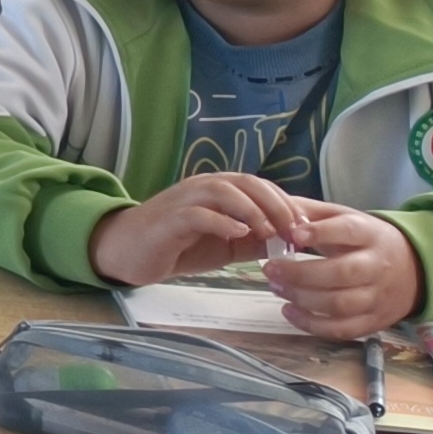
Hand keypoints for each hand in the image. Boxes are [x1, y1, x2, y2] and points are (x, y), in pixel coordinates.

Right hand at [87, 171, 312, 289]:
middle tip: (295, 231)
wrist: (126, 251)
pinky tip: (238, 235)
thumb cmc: (177, 246)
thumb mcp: (225, 244)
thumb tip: (290, 242)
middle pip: (246, 182)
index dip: (286, 203)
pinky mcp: (170, 220)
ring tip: (270, 233)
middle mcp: (202, 187)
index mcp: (217, 190)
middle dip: (276, 204)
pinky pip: (199, 213)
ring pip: (223, 191)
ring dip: (252, 210)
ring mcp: (184, 201)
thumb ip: (253, 239)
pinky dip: (222, 221)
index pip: (259, 185)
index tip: (306, 228)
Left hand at [263, 200, 423, 337]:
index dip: (321, 233)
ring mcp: (378, 297)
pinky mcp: (375, 322)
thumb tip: (276, 213)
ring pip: (340, 304)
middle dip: (301, 273)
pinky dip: (312, 325)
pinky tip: (289, 311)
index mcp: (370, 234)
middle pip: (342, 273)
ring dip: (303, 299)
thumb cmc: (365, 240)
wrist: (414, 270)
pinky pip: (343, 329)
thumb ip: (310, 213)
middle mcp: (378, 266)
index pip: (348, 231)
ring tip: (277, 288)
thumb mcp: (344, 217)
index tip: (293, 235)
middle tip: (270, 269)